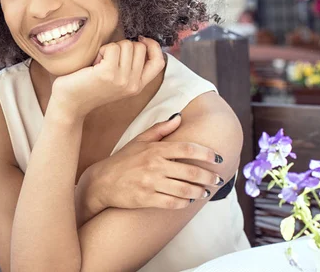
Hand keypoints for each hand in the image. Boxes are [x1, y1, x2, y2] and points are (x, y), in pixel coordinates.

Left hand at [51, 37, 164, 117]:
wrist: (69, 104)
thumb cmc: (89, 87)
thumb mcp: (118, 80)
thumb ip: (131, 67)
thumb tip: (141, 42)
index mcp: (138, 86)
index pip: (159, 62)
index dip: (153, 46)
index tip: (141, 39)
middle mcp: (133, 84)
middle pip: (140, 48)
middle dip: (124, 46)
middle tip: (108, 59)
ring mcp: (122, 79)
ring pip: (127, 45)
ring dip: (111, 48)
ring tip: (100, 62)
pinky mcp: (108, 73)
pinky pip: (112, 48)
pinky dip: (102, 50)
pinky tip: (94, 63)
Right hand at [85, 114, 224, 210]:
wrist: (102, 182)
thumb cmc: (123, 160)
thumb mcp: (139, 140)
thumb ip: (161, 129)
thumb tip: (179, 117)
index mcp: (155, 149)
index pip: (187, 148)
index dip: (206, 153)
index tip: (218, 158)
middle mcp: (154, 166)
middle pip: (190, 171)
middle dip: (209, 176)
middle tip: (218, 178)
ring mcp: (150, 183)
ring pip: (185, 189)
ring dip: (200, 191)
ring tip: (206, 191)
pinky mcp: (146, 199)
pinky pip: (172, 202)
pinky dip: (184, 202)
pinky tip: (189, 200)